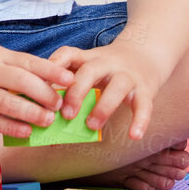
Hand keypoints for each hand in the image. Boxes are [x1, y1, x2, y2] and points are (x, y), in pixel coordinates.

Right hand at [0, 30, 73, 139]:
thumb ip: (11, 66)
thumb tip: (41, 84)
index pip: (28, 63)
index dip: (52, 72)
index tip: (70, 80)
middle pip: (22, 83)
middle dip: (45, 95)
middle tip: (59, 105)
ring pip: (8, 104)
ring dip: (31, 114)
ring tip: (48, 120)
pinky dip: (10, 127)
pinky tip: (25, 131)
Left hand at [50, 41, 167, 141]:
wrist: (146, 55)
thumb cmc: (107, 69)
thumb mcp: (88, 67)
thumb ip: (70, 85)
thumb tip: (44, 114)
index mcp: (88, 58)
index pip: (69, 54)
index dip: (55, 64)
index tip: (42, 81)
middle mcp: (107, 63)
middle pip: (90, 72)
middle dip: (76, 92)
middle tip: (65, 114)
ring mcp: (127, 75)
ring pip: (117, 88)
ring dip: (103, 107)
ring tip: (91, 125)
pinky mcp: (146, 90)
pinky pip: (144, 105)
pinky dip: (140, 121)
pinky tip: (134, 135)